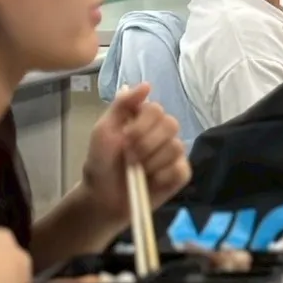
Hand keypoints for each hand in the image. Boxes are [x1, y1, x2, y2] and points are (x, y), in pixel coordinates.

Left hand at [82, 84, 191, 219]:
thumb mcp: (104, 130)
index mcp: (145, 118)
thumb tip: (147, 84)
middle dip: (146, 145)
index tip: (124, 140)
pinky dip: (164, 177)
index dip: (141, 126)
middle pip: (171, 125)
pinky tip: (151, 182)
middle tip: (130, 158)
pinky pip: (181, 169)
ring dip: (152, 163)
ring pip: (176, 147)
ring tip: (138, 172)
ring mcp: (173, 153)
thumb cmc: (101, 162)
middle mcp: (163, 132)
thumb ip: (122, 104)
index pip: (156, 109)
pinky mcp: (179, 175)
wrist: (102, 198)